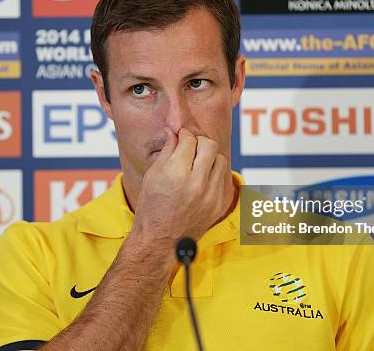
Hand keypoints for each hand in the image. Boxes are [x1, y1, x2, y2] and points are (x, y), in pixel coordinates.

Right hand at [130, 127, 227, 244]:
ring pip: (220, 159)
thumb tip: (174, 132)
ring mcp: (210, 195)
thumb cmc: (151, 207)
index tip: (180, 137)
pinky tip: (201, 179)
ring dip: (209, 157)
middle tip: (190, 147)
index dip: (183, 135)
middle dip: (199, 142)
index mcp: (176, 173)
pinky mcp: (218, 204)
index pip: (189, 139)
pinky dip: (212, 174)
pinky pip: (222, 178)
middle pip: (209, 145)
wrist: (160, 240)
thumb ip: (167, 150)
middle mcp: (196, 183)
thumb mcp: (152, 175)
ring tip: (196, 163)